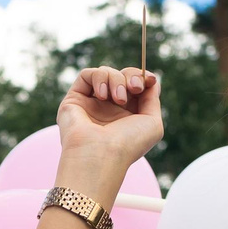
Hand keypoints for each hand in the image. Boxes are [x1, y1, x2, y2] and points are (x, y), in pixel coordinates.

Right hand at [54, 67, 163, 194]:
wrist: (101, 156)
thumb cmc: (128, 145)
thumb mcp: (153, 123)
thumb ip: (153, 99)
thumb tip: (150, 80)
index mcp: (127, 115)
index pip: (136, 86)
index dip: (143, 78)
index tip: (149, 80)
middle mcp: (109, 109)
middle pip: (122, 75)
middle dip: (132, 76)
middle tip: (135, 88)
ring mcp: (91, 104)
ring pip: (106, 73)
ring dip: (116, 80)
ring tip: (118, 99)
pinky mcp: (74, 99)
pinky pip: (87, 74)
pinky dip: (99, 78)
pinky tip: (102, 96)